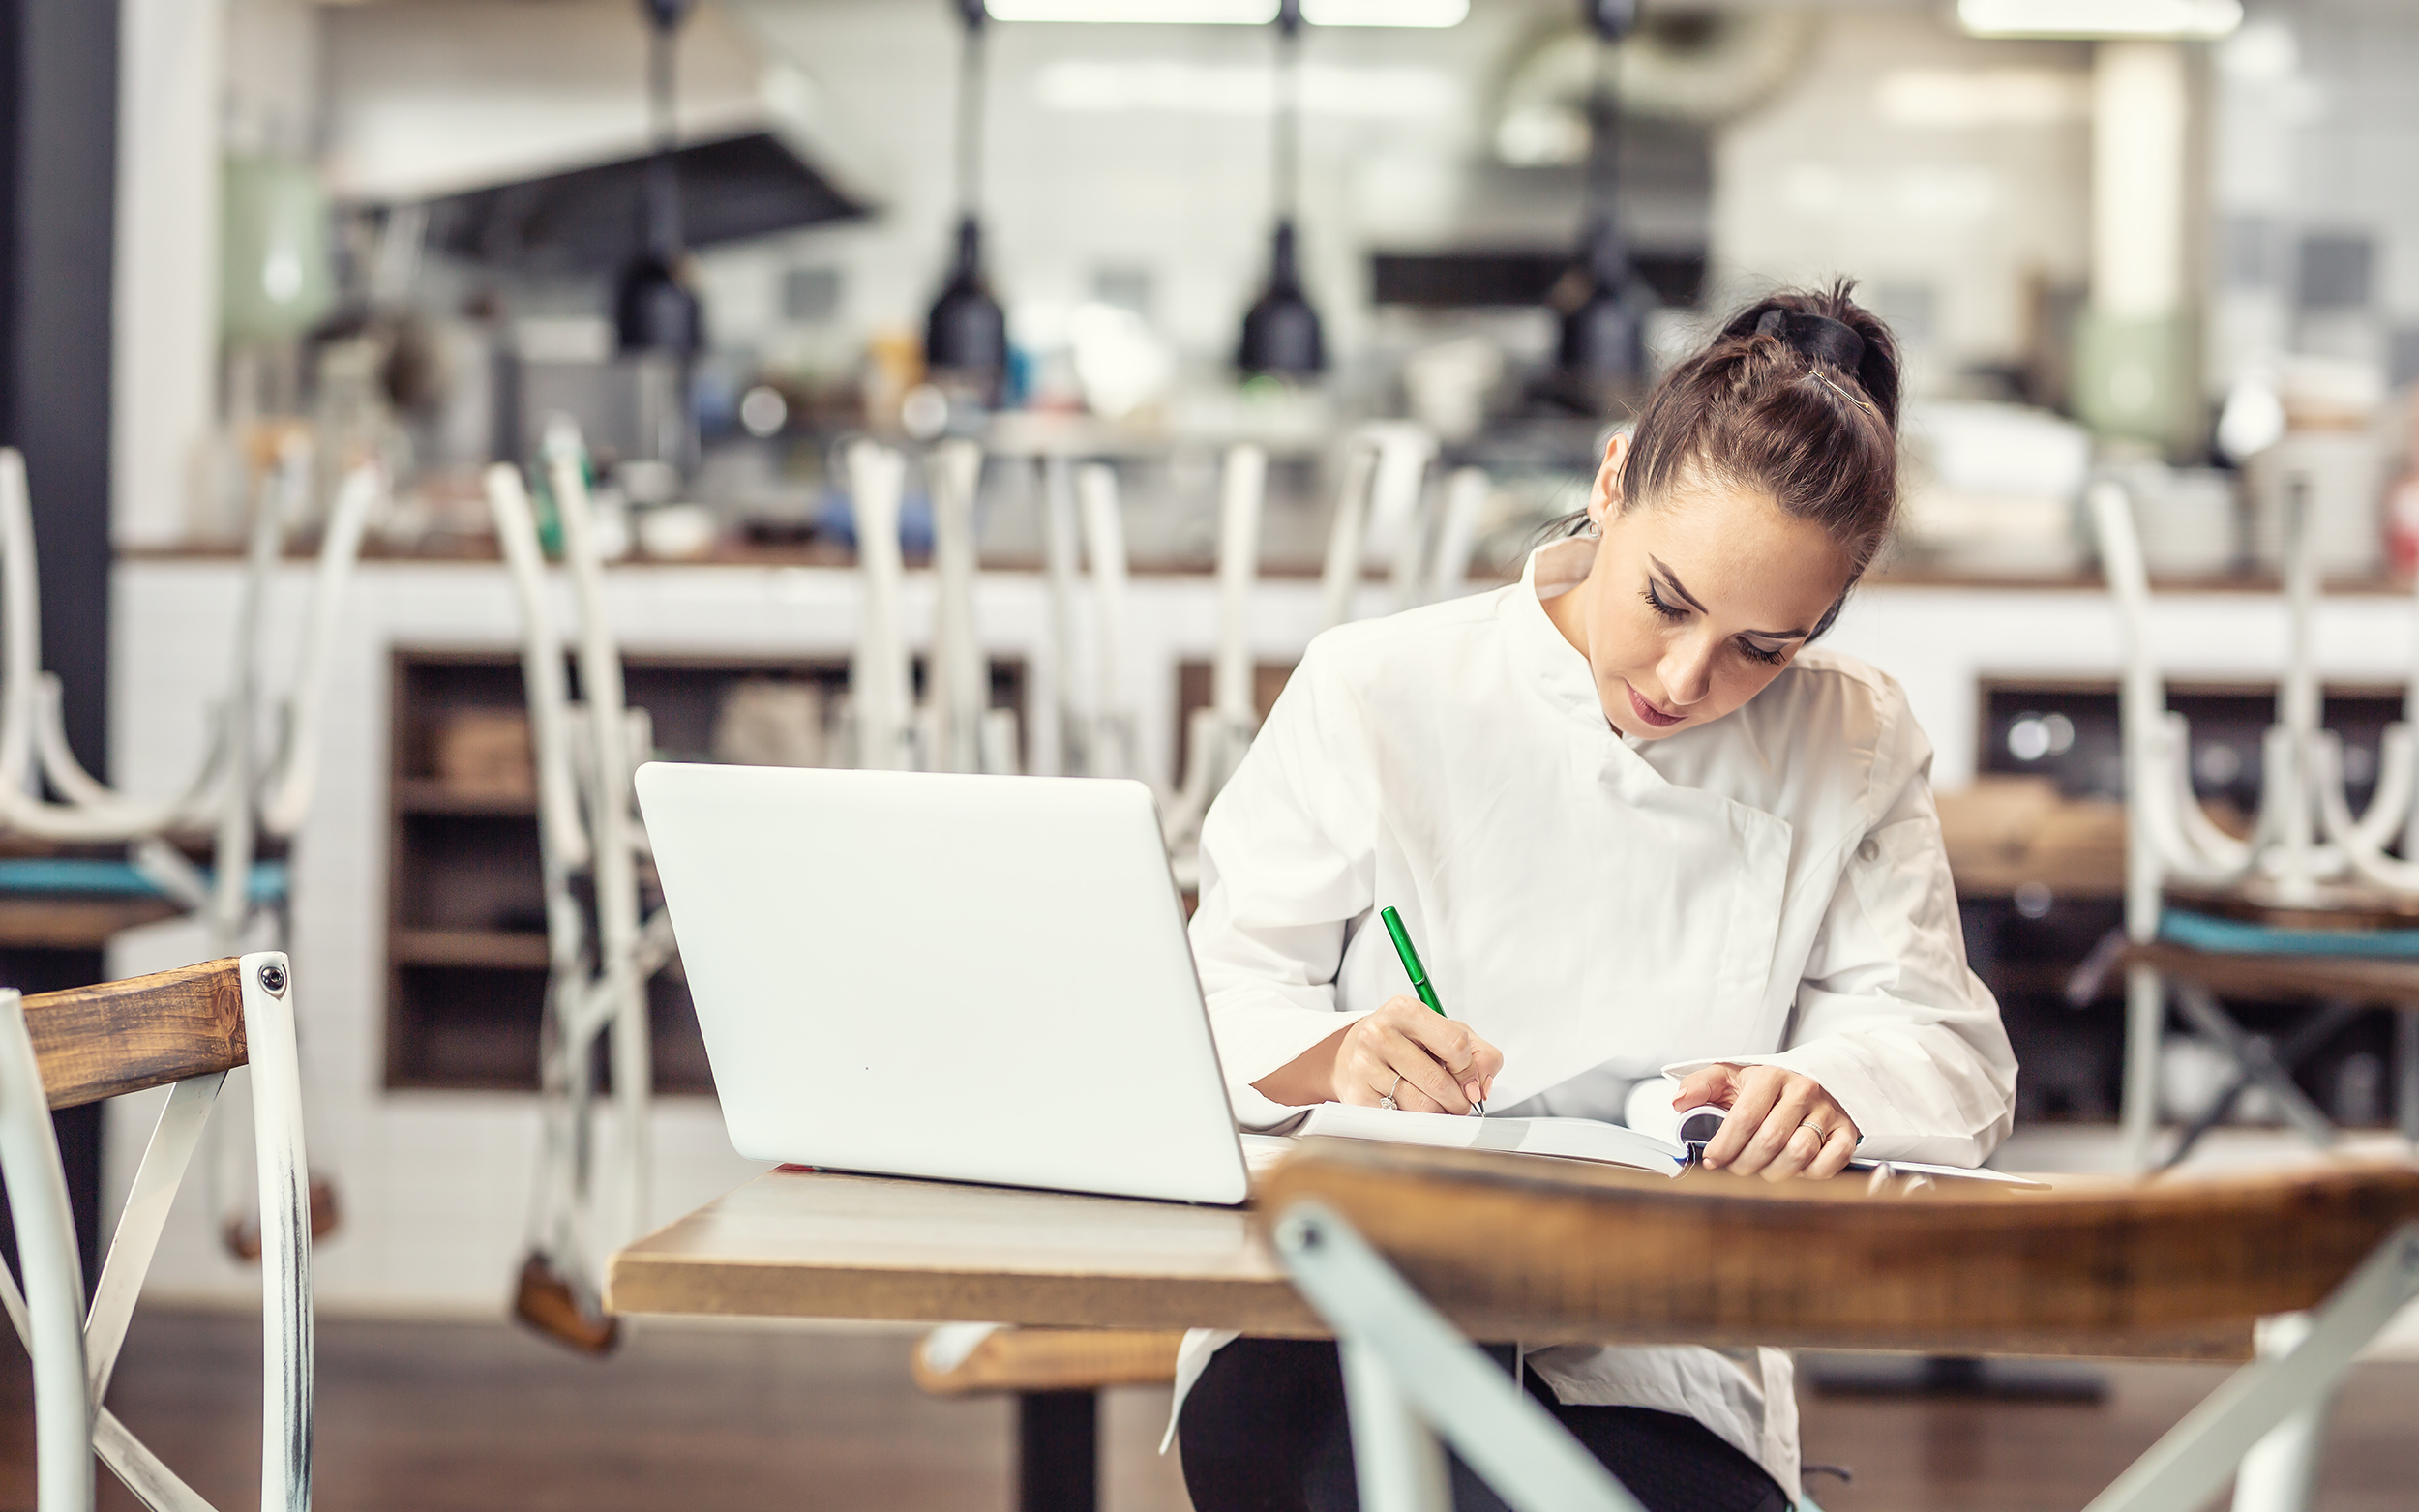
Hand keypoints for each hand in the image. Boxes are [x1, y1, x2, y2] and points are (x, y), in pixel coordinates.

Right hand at [1332, 997, 1502, 1114]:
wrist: (1352, 1053)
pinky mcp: (1358, 1095)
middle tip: (1459, 1103)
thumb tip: (1481, 1087)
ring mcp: (1364, 1065)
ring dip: (1440, 1113)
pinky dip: (1417, 1121)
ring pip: (1423, 1105)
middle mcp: (1379, 1034)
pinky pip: (1403, 1120)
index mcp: (1404, 1010)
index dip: (1470, 1071)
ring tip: (1437, 1105)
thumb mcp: (1445, 1033)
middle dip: (1458, 1100)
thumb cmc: (1406, 1043)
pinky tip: (1413, 1108)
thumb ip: (1479, 1052)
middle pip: (1439, 1081)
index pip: (1456, 1045)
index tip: (1470, 1082)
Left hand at [1674, 1064, 1859, 1180]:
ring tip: (1761, 1170)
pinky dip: (1811, 1173)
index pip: (1744, 1117)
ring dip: (1774, 1171)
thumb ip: (1702, 1085)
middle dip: (1745, 1163)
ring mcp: (1827, 1110)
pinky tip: (1794, 1170)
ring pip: (1800, 1152)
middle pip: (1770, 1139)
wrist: (1812, 1080)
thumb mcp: (1731, 1078)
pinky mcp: (1847, 1130)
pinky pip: (1832, 1160)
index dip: (1725, 1145)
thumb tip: (1680, 1101)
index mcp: (1770, 1076)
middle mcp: (1802, 1090)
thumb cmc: (1765, 1086)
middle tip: (1735, 1169)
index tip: (1712, 1160)